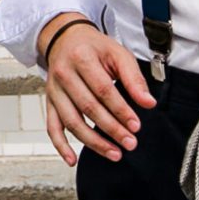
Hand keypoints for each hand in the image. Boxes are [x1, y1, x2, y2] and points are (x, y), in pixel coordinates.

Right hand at [41, 18, 153, 165]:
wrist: (65, 39)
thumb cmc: (94, 48)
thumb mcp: (117, 53)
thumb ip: (134, 78)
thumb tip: (148, 103)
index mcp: (82, 58)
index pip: (103, 89)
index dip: (121, 109)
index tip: (136, 125)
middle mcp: (64, 74)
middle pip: (88, 107)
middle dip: (111, 129)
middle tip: (130, 143)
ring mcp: (54, 90)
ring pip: (72, 121)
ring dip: (93, 142)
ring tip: (114, 153)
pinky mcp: (50, 102)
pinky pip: (52, 127)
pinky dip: (61, 146)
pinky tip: (73, 159)